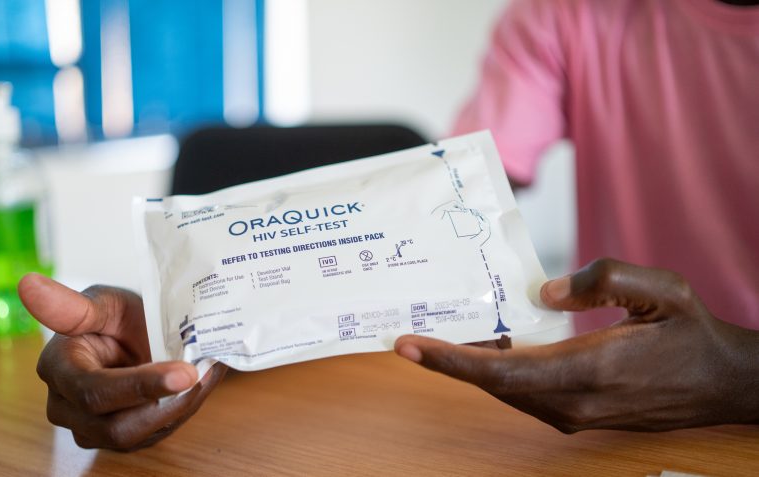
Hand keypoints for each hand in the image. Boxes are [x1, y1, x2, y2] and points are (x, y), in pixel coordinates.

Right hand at [18, 274, 225, 449]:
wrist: (139, 333)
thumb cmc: (118, 315)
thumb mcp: (102, 302)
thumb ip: (71, 305)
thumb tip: (27, 283)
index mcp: (57, 368)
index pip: (94, 391)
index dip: (140, 386)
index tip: (185, 372)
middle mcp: (66, 406)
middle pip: (116, 426)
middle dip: (166, 404)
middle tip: (203, 374)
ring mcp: (91, 428)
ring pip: (138, 436)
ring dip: (179, 408)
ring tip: (206, 374)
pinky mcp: (119, 438)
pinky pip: (152, 435)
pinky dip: (181, 411)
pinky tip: (199, 384)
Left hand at [395, 258, 758, 432]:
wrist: (724, 383)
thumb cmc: (693, 336)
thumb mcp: (663, 290)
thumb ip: (605, 279)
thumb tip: (545, 291)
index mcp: (590, 372)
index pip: (504, 373)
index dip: (451, 361)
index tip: (409, 346)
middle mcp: (573, 402)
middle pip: (493, 383)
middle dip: (447, 357)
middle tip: (408, 329)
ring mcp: (574, 414)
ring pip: (505, 389)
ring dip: (471, 362)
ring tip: (440, 329)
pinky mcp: (576, 413)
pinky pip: (523, 391)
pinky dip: (497, 368)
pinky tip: (489, 340)